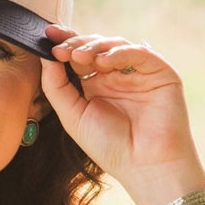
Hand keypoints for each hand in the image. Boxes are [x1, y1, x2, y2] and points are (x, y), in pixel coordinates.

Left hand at [40, 24, 204, 204]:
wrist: (145, 166)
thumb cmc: (110, 147)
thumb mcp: (73, 116)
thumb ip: (56, 87)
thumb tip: (44, 56)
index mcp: (96, 85)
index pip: (78, 56)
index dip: (63, 44)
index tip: (46, 37)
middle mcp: (117, 75)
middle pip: (95, 46)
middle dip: (75, 44)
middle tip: (60, 49)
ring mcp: (138, 72)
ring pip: (115, 45)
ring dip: (94, 46)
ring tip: (78, 56)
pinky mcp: (160, 71)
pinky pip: (138, 53)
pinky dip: (120, 52)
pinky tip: (104, 61)